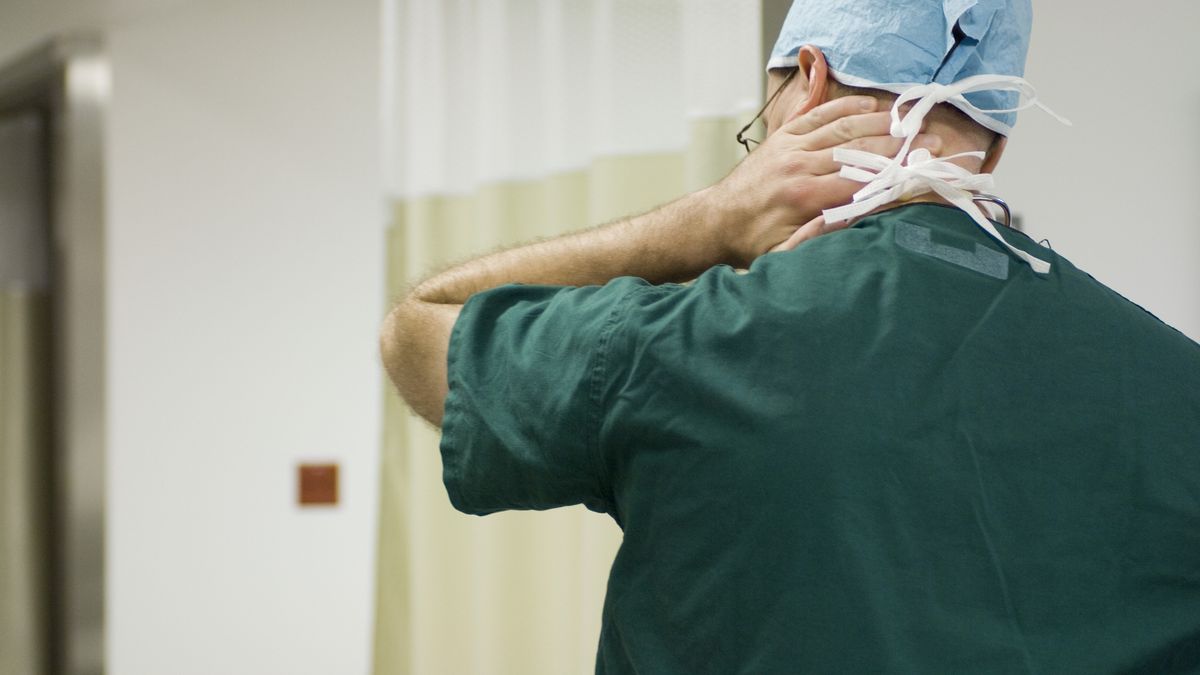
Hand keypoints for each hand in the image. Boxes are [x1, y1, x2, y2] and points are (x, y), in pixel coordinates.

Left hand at [708, 95, 942, 265]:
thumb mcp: (783, 255)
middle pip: (858, 149)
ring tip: (910, 121)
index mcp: (803, 197)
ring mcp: (790, 147)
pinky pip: (818, 115)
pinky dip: (845, 108)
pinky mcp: (783, 137)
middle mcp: (798, 165)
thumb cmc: (753, 243)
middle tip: (931, 139)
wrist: (716, 220)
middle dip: (897, 144)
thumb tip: (853, 225)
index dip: (894, 172)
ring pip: (842, 128)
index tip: (924, 167)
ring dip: (878, 122)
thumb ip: (816, 242)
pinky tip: (870, 105)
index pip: (860, 180)